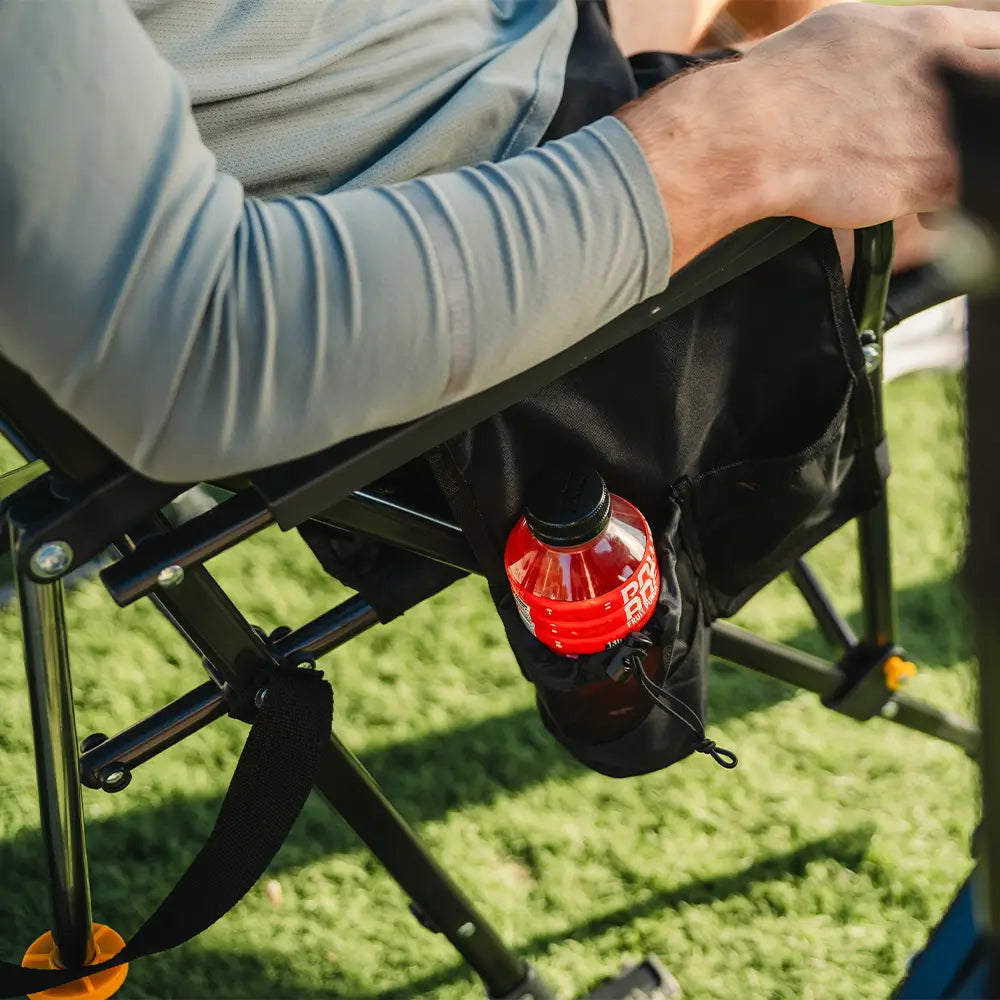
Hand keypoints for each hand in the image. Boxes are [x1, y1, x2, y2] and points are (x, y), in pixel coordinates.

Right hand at [743, 2, 999, 226]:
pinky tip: (927, 214)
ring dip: (967, 162)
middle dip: (981, 118)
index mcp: (928, 28)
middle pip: (996, 88)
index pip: (998, 37)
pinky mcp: (932, 174)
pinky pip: (971, 193)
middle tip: (957, 140)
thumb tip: (885, 48)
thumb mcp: (842, 28)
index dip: (987, 68)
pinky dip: (952, 208)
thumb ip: (885, 38)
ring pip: (987, 144)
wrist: (754, 132)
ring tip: (933, 179)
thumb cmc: (778, 86)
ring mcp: (944, 123)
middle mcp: (947, 70)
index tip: (973, 94)